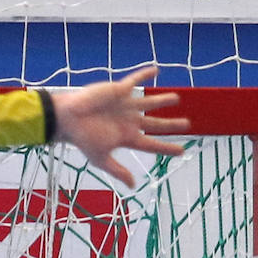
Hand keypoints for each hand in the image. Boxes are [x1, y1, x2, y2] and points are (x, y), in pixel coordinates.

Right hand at [51, 65, 188, 188]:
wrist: (70, 118)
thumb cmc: (82, 139)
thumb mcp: (101, 159)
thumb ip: (117, 171)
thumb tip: (133, 186)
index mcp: (126, 137)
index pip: (152, 144)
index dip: (167, 148)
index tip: (182, 151)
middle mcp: (128, 121)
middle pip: (155, 124)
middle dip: (171, 125)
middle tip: (187, 125)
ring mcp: (125, 105)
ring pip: (150, 102)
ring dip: (163, 100)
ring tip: (176, 98)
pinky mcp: (119, 90)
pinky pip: (135, 80)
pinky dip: (145, 75)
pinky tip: (156, 70)